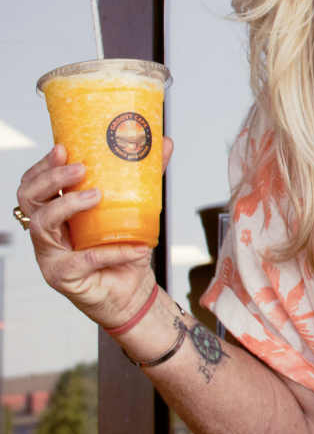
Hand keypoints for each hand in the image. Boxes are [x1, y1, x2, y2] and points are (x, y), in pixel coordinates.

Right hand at [18, 136, 174, 331]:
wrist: (132, 291)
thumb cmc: (125, 248)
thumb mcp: (136, 208)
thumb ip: (146, 177)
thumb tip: (164, 142)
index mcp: (56, 212)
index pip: (34, 184)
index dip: (43, 166)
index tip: (62, 148)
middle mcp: (46, 232)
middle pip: (30, 199)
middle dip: (51, 179)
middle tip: (80, 168)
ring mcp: (50, 255)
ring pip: (43, 224)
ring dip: (68, 205)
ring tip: (97, 196)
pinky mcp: (62, 276)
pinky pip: (85, 259)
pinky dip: (113, 251)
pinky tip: (137, 247)